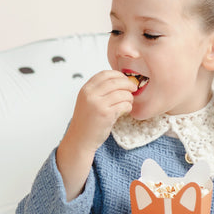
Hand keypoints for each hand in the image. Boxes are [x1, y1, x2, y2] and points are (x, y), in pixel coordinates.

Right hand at [57, 70, 137, 198]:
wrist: (80, 139)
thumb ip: (99, 91)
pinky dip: (128, 106)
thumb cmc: (86, 122)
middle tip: (133, 88)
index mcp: (86, 89)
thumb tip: (119, 81)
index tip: (125, 79)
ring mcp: (98, 104)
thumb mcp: (87, 101)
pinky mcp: (106, 114)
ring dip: (129, 97)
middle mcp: (90, 95)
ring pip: (122, 93)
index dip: (118, 75)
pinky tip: (126, 110)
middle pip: (115, 81)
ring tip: (128, 102)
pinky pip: (124, 105)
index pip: (105, 74)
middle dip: (128, 84)